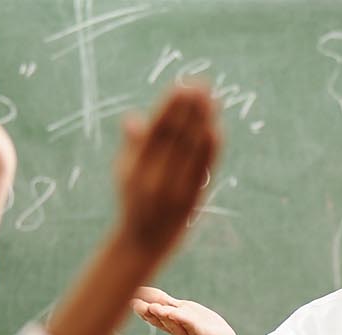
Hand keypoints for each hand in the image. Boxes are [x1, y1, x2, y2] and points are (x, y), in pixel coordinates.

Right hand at [114, 85, 218, 248]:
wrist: (143, 243)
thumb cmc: (133, 200)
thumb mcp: (124, 173)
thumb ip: (132, 145)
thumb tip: (132, 117)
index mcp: (135, 167)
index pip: (156, 131)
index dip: (170, 107)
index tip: (181, 86)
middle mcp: (154, 178)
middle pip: (175, 137)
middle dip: (189, 109)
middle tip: (201, 84)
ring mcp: (174, 190)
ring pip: (191, 151)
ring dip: (202, 123)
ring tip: (212, 99)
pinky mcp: (191, 200)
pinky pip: (202, 170)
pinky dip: (210, 150)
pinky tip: (217, 129)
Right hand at [131, 287, 237, 334]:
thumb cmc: (198, 323)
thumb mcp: (178, 309)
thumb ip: (161, 301)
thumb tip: (139, 289)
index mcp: (169, 321)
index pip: (153, 314)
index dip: (141, 307)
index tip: (128, 298)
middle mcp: (177, 328)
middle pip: (160, 321)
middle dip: (147, 312)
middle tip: (135, 303)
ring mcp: (190, 332)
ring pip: (174, 324)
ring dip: (163, 316)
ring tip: (155, 308)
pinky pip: (193, 327)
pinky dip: (183, 320)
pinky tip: (176, 313)